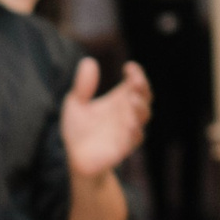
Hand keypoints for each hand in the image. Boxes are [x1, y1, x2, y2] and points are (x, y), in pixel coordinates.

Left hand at [60, 55, 149, 179]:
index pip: (134, 82)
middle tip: (136, 81)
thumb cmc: (79, 129)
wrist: (77, 158)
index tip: (129, 67)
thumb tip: (89, 61)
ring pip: (143, 116)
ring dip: (141, 107)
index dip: (136, 73)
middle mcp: (127, 112)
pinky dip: (135, 131)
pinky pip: (135, 138)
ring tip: (133, 99)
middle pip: (144, 96)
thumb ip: (82, 86)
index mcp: (119, 99)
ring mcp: (128, 129)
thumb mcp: (76, 104)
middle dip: (142, 88)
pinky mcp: (124, 146)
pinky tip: (131, 125)